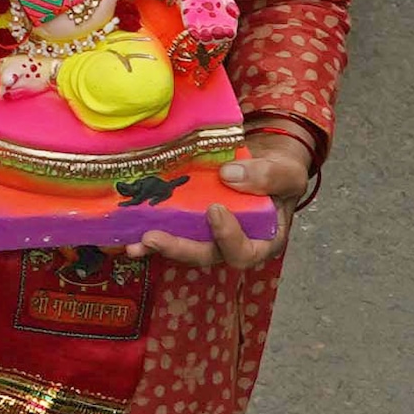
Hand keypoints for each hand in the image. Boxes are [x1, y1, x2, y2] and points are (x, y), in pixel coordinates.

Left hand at [129, 126, 307, 267]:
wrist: (265, 158)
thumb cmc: (280, 172)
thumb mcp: (287, 171)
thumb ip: (269, 176)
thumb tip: (229, 176)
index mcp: (262, 240)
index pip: (245, 252)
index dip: (229, 238)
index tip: (215, 210)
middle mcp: (231, 242)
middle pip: (206, 254)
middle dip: (179, 249)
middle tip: (153, 237)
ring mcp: (207, 232)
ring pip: (182, 245)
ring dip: (156, 244)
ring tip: (132, 242)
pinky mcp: (188, 218)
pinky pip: (168, 226)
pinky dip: (147, 226)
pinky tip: (126, 228)